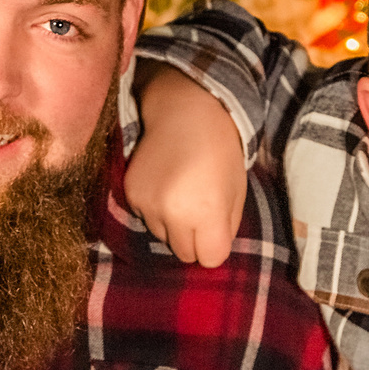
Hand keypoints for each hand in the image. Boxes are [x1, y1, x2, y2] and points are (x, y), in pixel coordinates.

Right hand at [126, 67, 248, 267]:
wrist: (184, 111)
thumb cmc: (220, 149)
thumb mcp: (237, 190)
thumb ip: (226, 227)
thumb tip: (211, 252)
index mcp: (207, 213)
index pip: (211, 258)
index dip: (214, 245)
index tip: (215, 228)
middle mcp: (174, 214)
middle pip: (185, 254)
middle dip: (193, 239)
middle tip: (199, 210)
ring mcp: (148, 205)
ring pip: (163, 237)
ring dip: (172, 225)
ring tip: (181, 192)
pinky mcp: (132, 195)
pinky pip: (146, 219)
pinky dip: (156, 209)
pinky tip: (164, 184)